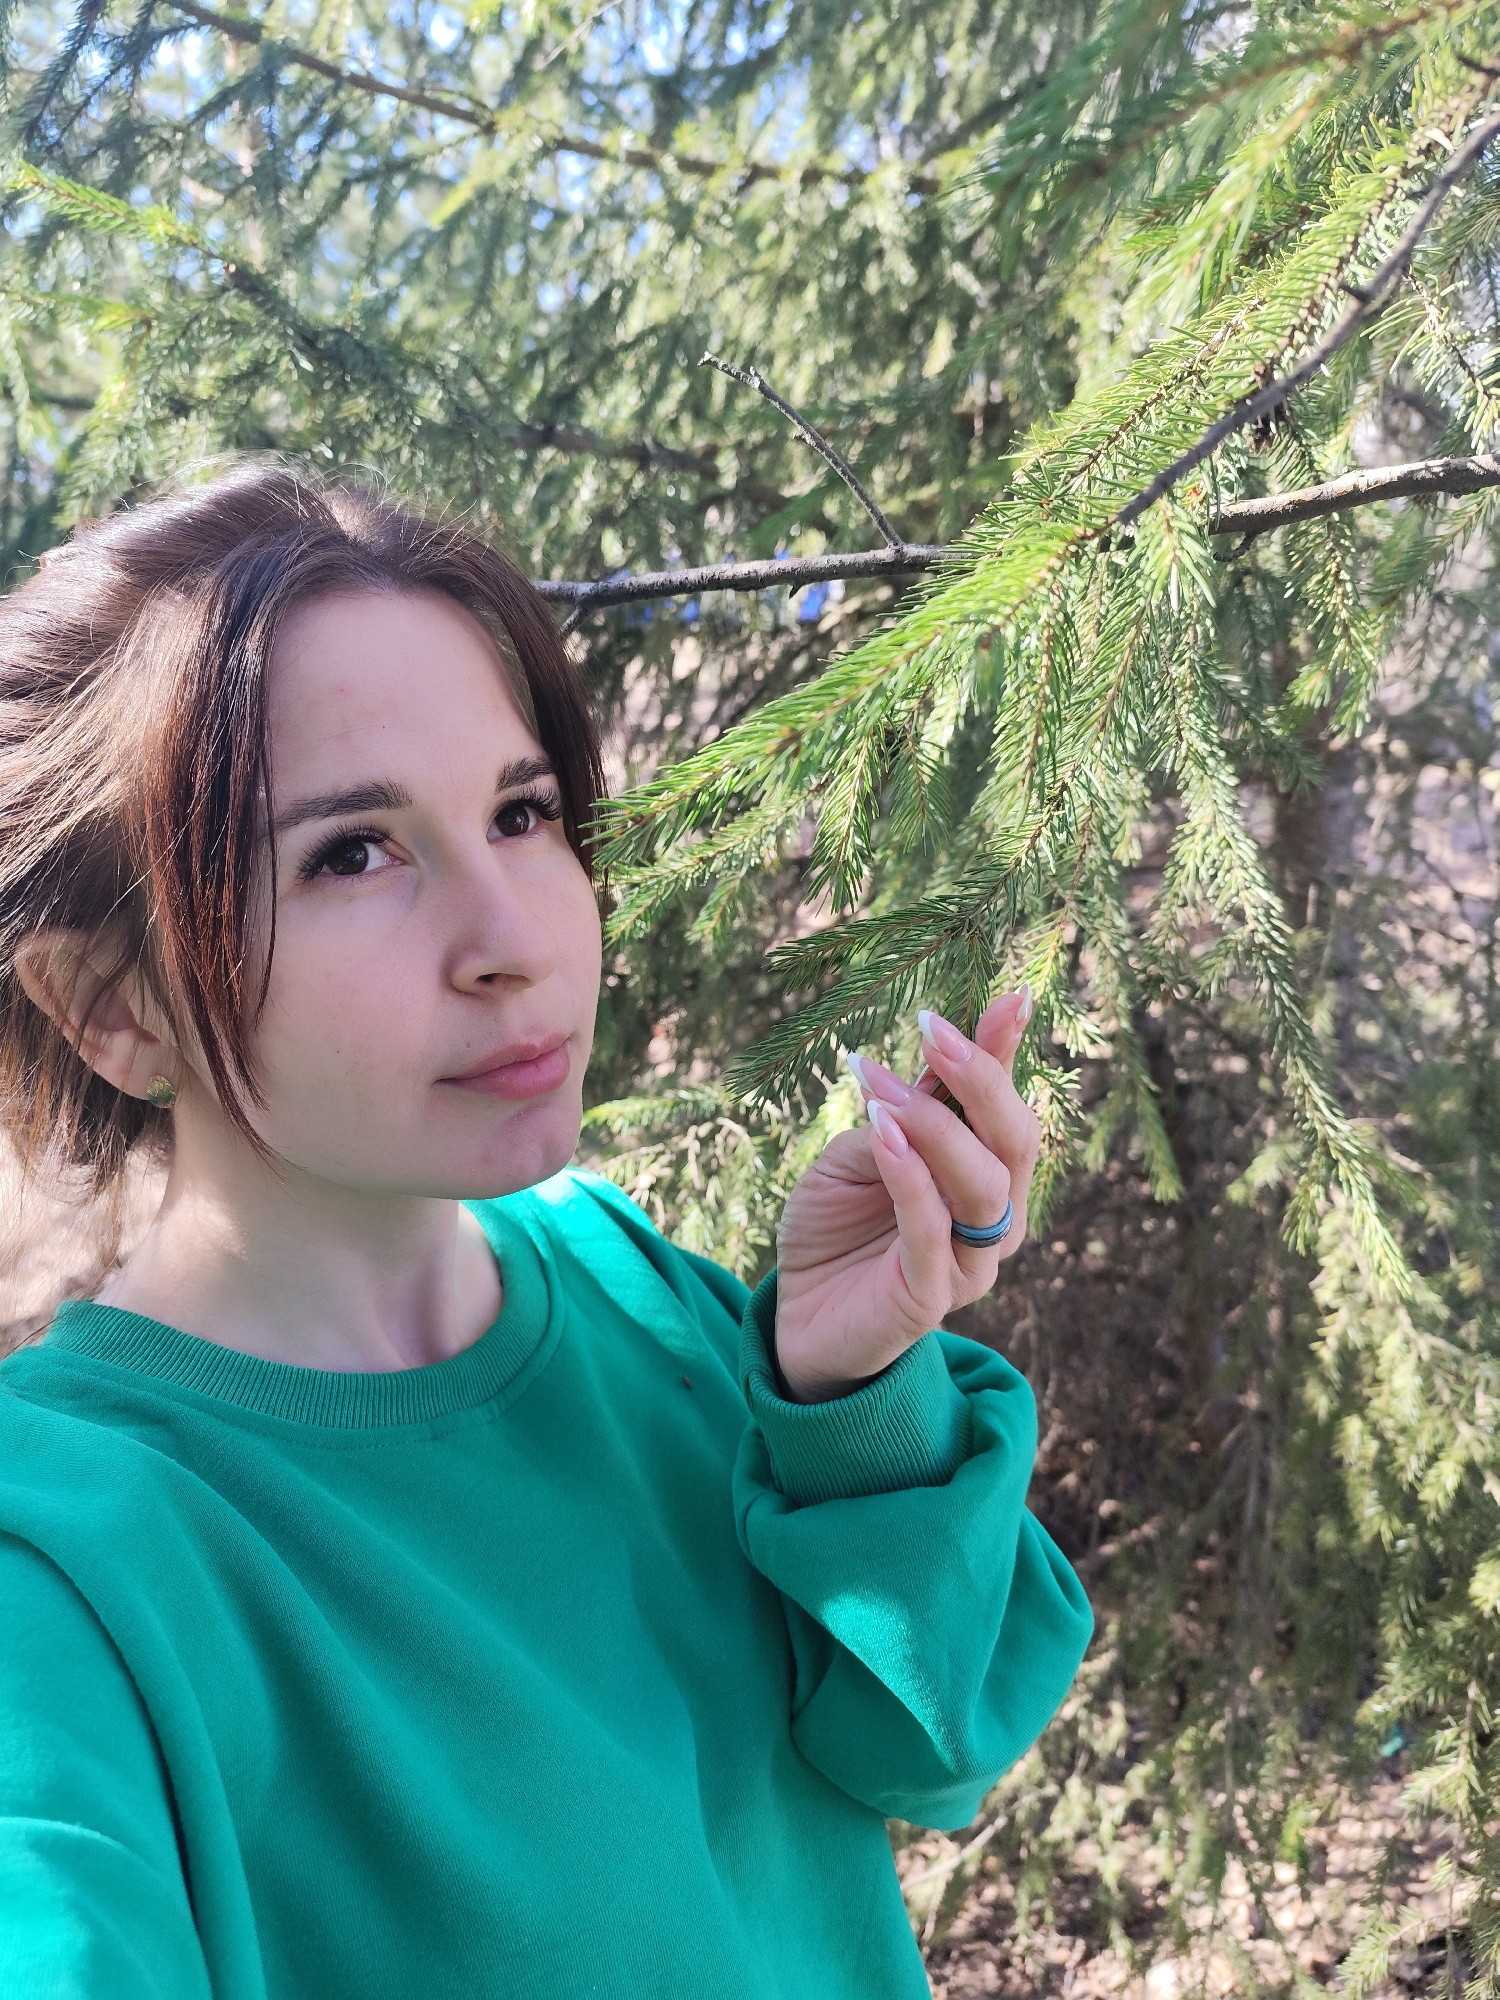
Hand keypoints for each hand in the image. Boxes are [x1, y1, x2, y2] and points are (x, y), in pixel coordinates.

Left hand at [773, 990, 1040, 1401]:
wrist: (798, 1318)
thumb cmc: (834, 1228)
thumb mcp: (860, 1152)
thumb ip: (901, 1115)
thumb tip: (931, 1058)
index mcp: (986, 1177)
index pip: (1008, 1108)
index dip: (1008, 1053)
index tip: (1010, 996)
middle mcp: (995, 1219)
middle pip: (1016, 1142)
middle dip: (980, 1078)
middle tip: (932, 1029)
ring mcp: (970, 1263)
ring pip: (983, 1184)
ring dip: (934, 1124)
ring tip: (882, 1085)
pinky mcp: (930, 1298)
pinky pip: (931, 1231)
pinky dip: (910, 1176)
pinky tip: (883, 1130)